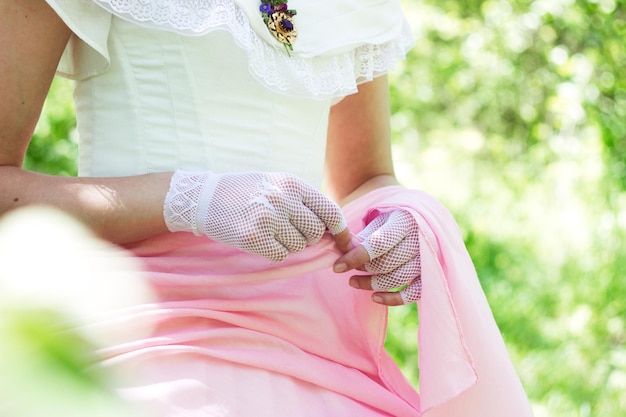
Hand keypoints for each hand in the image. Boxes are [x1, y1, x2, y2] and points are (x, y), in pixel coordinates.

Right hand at [163, 171, 347, 260]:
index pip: (330, 211)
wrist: (206, 197)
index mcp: (293, 183)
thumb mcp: (278, 184)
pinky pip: (280, 255)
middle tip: (289, 231)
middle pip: (315, 233)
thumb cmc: (248, 192)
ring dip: (289, 244)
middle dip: (308, 238)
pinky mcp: (252, 237)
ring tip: (270, 230)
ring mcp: (267, 218)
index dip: (341, 231)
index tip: (345, 243)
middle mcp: (282, 198)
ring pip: (298, 246)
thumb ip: (305, 202)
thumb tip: (333, 229)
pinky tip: (260, 239)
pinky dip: (274, 252)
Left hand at [334, 209, 420, 305]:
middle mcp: (421, 239)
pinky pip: (414, 293)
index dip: (356, 257)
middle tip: (348, 270)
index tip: (337, 267)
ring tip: (353, 282)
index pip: (379, 243)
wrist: (421, 218)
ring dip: (372, 284)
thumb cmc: (393, 219)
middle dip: (363, 269)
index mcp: (405, 220)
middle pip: (387, 263)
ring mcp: (428, 258)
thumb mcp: (378, 219)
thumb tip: (343, 252)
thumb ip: (362, 236)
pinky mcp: (431, 274)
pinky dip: (393, 298)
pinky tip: (374, 297)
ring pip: (398, 279)